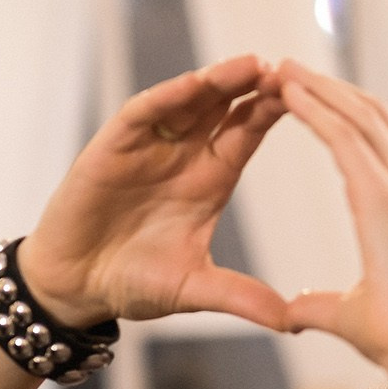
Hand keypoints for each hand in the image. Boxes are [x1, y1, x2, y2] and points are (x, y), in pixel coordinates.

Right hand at [18, 58, 293, 330]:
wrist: (75, 288)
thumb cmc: (133, 283)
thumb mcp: (195, 289)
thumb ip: (240, 297)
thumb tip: (290, 323)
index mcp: (210, 180)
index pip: (247, 134)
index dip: (272, 113)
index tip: (312, 96)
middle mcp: (183, 155)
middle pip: (225, 108)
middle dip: (255, 87)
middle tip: (292, 69)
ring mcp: (148, 147)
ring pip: (188, 101)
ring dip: (218, 81)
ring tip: (253, 65)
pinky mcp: (112, 147)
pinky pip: (143, 114)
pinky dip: (168, 97)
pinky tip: (194, 85)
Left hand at [265, 59, 387, 388]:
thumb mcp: (348, 312)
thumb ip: (320, 304)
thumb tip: (293, 311)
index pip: (378, 140)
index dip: (343, 113)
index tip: (309, 99)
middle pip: (371, 115)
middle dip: (330, 88)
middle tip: (289, 69)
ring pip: (360, 115)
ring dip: (319, 88)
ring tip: (281, 68)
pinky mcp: (385, 195)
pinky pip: (345, 135)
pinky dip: (315, 108)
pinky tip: (286, 92)